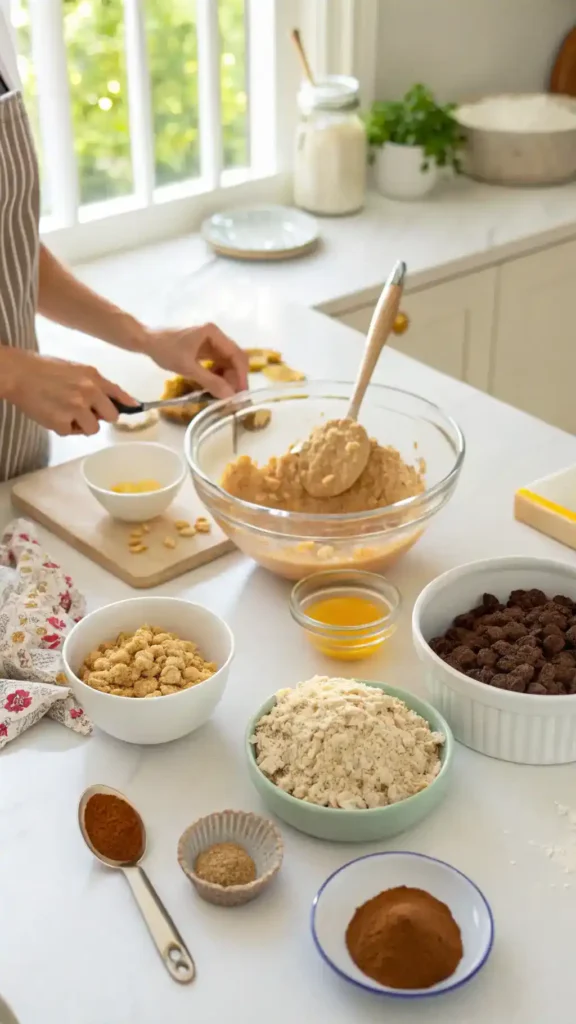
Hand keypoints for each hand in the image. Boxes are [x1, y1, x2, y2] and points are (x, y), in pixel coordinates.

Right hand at [5, 349, 137, 435]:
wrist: (18, 373)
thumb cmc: (44, 369)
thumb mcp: (76, 368)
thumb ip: (95, 383)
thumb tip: (116, 400)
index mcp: (93, 377)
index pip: (119, 394)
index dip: (129, 404)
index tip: (138, 409)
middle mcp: (88, 392)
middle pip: (112, 416)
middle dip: (100, 417)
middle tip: (84, 411)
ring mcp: (76, 408)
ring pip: (93, 429)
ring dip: (81, 425)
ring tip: (64, 411)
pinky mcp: (62, 422)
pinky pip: (71, 433)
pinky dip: (62, 427)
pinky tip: (52, 414)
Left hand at [143, 323, 248, 399]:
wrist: (145, 341)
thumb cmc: (165, 350)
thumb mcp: (187, 368)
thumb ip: (210, 381)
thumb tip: (230, 396)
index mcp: (213, 333)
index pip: (236, 355)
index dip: (241, 375)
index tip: (241, 393)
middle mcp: (215, 335)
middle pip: (234, 358)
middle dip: (235, 378)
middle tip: (232, 397)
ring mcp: (210, 341)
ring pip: (227, 362)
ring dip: (227, 378)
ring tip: (222, 394)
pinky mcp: (204, 348)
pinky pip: (217, 363)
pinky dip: (218, 375)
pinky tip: (213, 386)